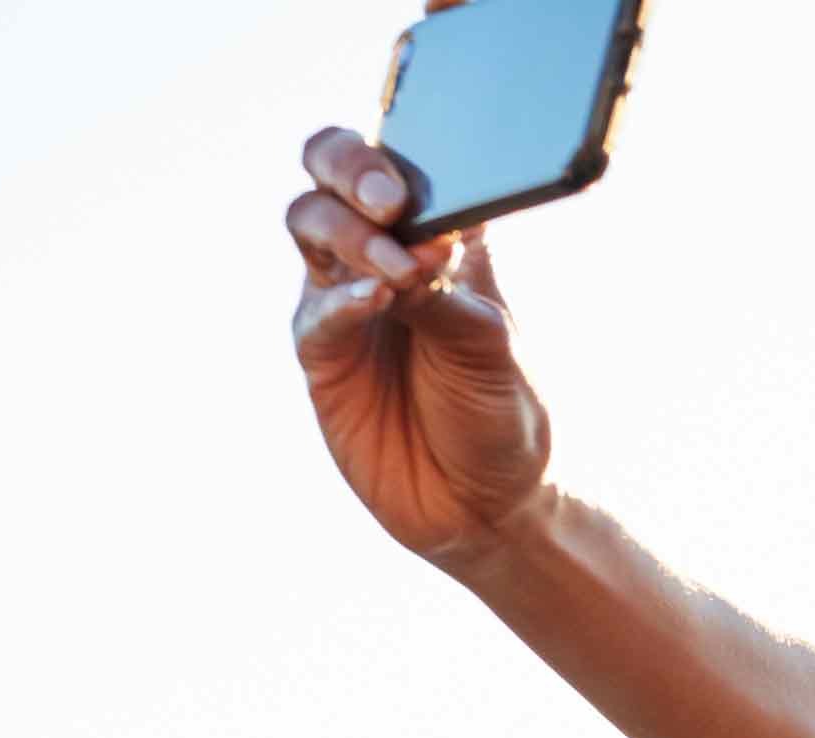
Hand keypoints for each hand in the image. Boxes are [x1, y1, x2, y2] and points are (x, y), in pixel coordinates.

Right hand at [283, 109, 551, 562]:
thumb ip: (449, 293)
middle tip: (388, 201)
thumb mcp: (494, 348)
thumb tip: (418, 243)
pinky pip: (316, 313)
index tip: (417, 184)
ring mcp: (347, 300)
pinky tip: (374, 304)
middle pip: (333, 173)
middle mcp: (386, 253)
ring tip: (397, 272)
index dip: (397, 155)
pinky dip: (341, 302)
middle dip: (348, 167)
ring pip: (311, 225)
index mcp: (443, 236)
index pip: (405, 162)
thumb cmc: (502, 414)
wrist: (487, 505)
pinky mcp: (323, 353)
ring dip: (349, 235)